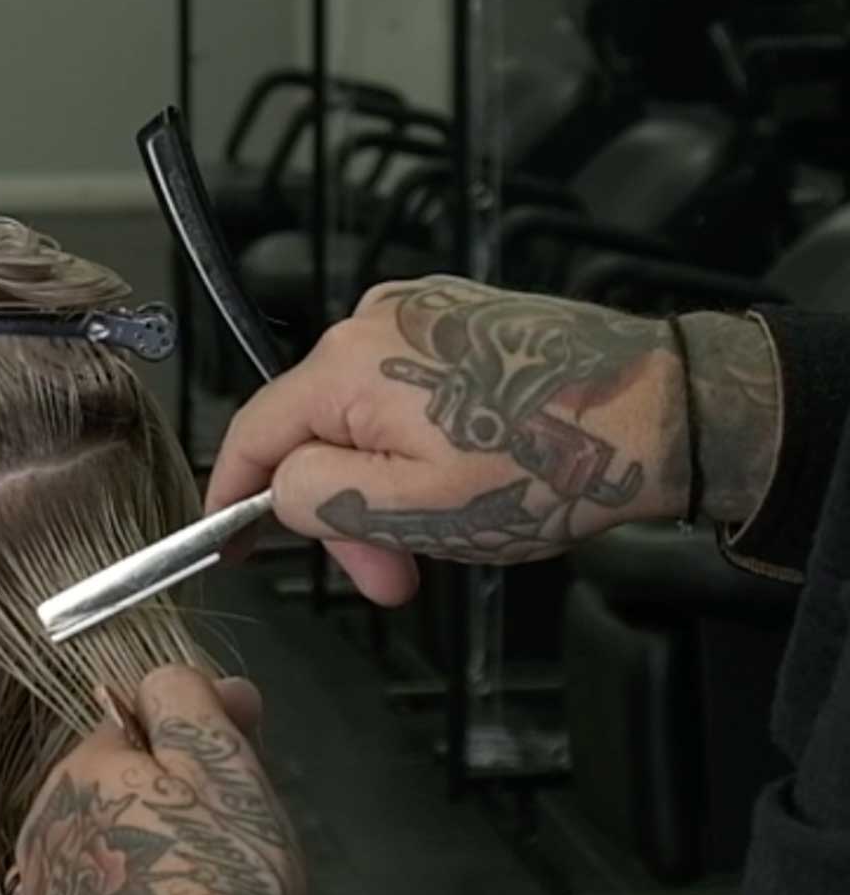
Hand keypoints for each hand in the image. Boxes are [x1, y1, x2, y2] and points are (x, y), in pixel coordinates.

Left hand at [0, 667, 304, 894]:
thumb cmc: (221, 878)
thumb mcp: (222, 767)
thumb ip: (190, 705)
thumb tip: (172, 673)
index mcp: (85, 776)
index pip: (128, 734)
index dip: (183, 743)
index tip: (229, 758)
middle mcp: (47, 835)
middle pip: (103, 802)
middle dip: (152, 810)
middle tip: (218, 839)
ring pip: (79, 871)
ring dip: (113, 877)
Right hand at [204, 276, 774, 605]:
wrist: (665, 410)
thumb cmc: (551, 463)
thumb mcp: (411, 508)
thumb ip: (315, 498)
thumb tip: (277, 491)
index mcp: (344, 364)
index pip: (252, 435)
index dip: (232, 498)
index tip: (229, 545)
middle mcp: (370, 322)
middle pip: (314, 431)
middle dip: (341, 513)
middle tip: (388, 579)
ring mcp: (420, 315)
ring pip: (362, 418)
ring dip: (384, 486)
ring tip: (443, 535)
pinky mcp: (461, 322)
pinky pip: (406, 392)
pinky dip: (417, 445)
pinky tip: (464, 480)